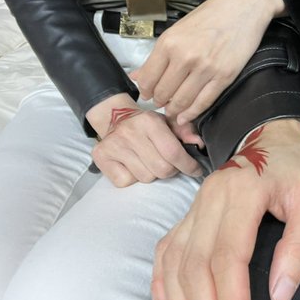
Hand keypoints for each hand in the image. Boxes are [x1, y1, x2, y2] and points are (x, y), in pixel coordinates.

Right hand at [86, 94, 203, 186]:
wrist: (115, 118)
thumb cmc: (147, 125)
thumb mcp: (168, 122)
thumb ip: (186, 132)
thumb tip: (198, 144)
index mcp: (149, 121)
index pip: (173, 152)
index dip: (188, 165)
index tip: (195, 170)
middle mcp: (130, 132)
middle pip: (162, 169)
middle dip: (171, 170)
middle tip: (170, 165)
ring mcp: (114, 145)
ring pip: (146, 177)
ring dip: (152, 174)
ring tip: (149, 162)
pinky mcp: (101, 157)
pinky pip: (126, 182)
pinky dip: (133, 178)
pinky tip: (133, 165)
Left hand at [131, 0, 285, 125]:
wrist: (244, 6)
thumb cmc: (211, 15)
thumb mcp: (178, 30)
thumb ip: (157, 56)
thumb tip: (136, 76)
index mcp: (169, 43)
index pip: (148, 79)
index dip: (145, 91)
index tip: (147, 94)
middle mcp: (185, 57)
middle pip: (163, 93)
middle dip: (159, 102)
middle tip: (161, 103)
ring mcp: (206, 68)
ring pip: (182, 101)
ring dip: (174, 110)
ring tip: (172, 111)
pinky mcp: (224, 76)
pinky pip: (204, 102)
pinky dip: (192, 113)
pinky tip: (185, 117)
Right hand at [152, 118, 299, 299]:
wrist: (270, 135)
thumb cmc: (294, 168)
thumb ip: (299, 247)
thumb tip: (280, 295)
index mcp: (243, 192)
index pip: (228, 253)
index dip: (230, 295)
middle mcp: (210, 198)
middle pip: (195, 261)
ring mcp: (194, 204)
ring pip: (175, 259)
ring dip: (180, 299)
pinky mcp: (188, 212)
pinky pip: (166, 249)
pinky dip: (163, 281)